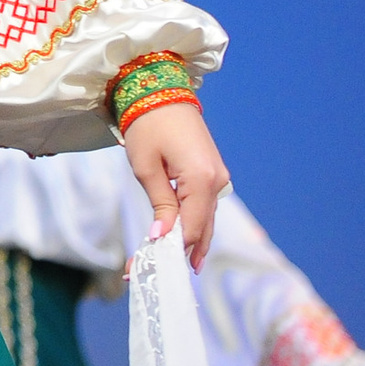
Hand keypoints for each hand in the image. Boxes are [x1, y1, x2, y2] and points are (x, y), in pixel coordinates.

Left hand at [120, 101, 229, 267]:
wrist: (161, 91)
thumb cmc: (147, 125)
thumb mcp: (147, 167)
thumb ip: (160, 204)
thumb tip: (162, 237)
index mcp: (202, 179)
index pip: (191, 227)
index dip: (172, 249)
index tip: (149, 266)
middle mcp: (217, 181)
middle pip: (202, 228)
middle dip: (181, 252)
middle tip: (158, 273)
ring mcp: (217, 177)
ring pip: (205, 219)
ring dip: (188, 241)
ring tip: (169, 264)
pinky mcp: (212, 174)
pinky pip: (204, 206)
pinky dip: (193, 223)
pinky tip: (183, 243)